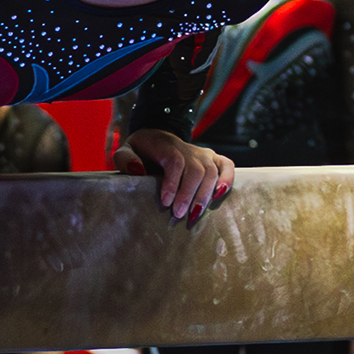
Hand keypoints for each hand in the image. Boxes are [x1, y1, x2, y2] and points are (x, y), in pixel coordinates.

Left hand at [112, 129, 233, 221]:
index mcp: (166, 145)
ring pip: (210, 172)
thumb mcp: (126, 150)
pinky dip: (227, 179)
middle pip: (195, 170)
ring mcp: (202, 154)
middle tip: (179, 215)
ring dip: (204, 195)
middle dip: (188, 194)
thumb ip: (125, 158)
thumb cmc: (141, 150)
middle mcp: (188, 149)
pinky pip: (227, 165)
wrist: (157, 138)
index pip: (175, 161)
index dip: (172, 182)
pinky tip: (219, 196)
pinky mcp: (213, 159)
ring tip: (194, 215)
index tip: (165, 202)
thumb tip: (138, 170)